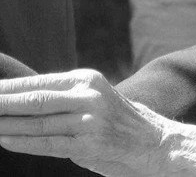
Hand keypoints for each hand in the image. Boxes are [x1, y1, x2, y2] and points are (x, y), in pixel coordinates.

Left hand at [0, 69, 195, 176]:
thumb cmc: (116, 120)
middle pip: (34, 99)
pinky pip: (47, 143)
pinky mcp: (90, 143)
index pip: (38, 82)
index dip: (7, 88)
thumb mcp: (94, 97)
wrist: (153, 141)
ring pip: (37, 122)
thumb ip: (63, 96)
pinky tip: (4, 139)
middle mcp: (89, 95)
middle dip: (1, 103)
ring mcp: (90, 120)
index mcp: (87, 79)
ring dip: (5, 124)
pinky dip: (22, 141)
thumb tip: (17, 97)